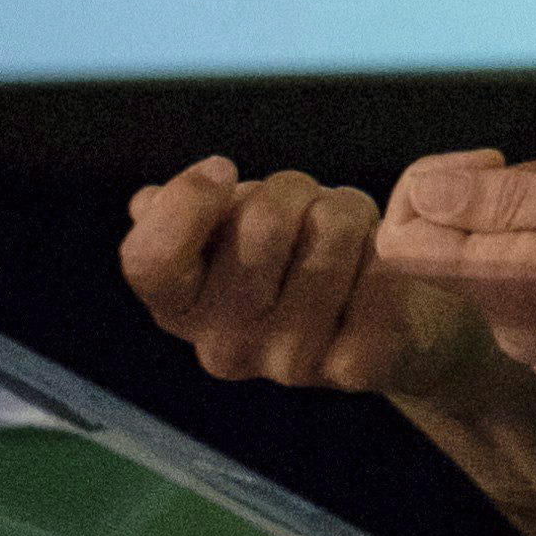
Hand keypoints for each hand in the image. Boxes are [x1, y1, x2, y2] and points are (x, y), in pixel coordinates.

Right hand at [120, 154, 493, 399]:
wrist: (389, 323)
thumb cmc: (298, 256)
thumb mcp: (236, 225)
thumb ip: (188, 214)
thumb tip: (146, 204)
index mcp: (183, 307)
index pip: (149, 261)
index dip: (185, 201)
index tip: (222, 170)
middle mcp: (225, 347)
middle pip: (258, 223)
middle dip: (293, 192)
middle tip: (306, 215)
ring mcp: (289, 363)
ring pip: (329, 231)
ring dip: (346, 213)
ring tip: (345, 242)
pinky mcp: (355, 365)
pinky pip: (376, 268)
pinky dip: (385, 249)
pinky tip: (377, 272)